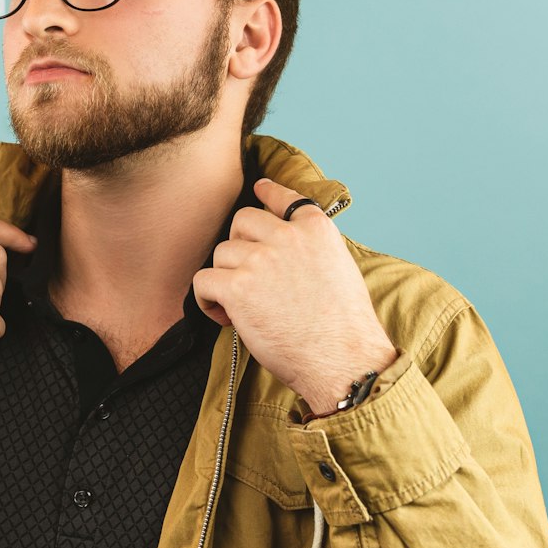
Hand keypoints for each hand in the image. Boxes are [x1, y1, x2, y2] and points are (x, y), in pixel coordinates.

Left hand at [192, 178, 396, 412]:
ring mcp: (261, 260)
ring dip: (225, 277)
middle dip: (239, 245)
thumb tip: (286, 249)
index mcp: (316, 229)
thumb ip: (312, 249)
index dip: (267, 193)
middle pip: (242, 221)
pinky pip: (203, 280)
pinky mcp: (238, 287)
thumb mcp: (340, 270)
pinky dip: (207, 299)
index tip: (259, 188)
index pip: (284, 197)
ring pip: (221, 252)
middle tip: (247, 276)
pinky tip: (225, 317)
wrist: (343, 360)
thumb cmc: (344, 328)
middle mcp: (288, 237)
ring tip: (241, 307)